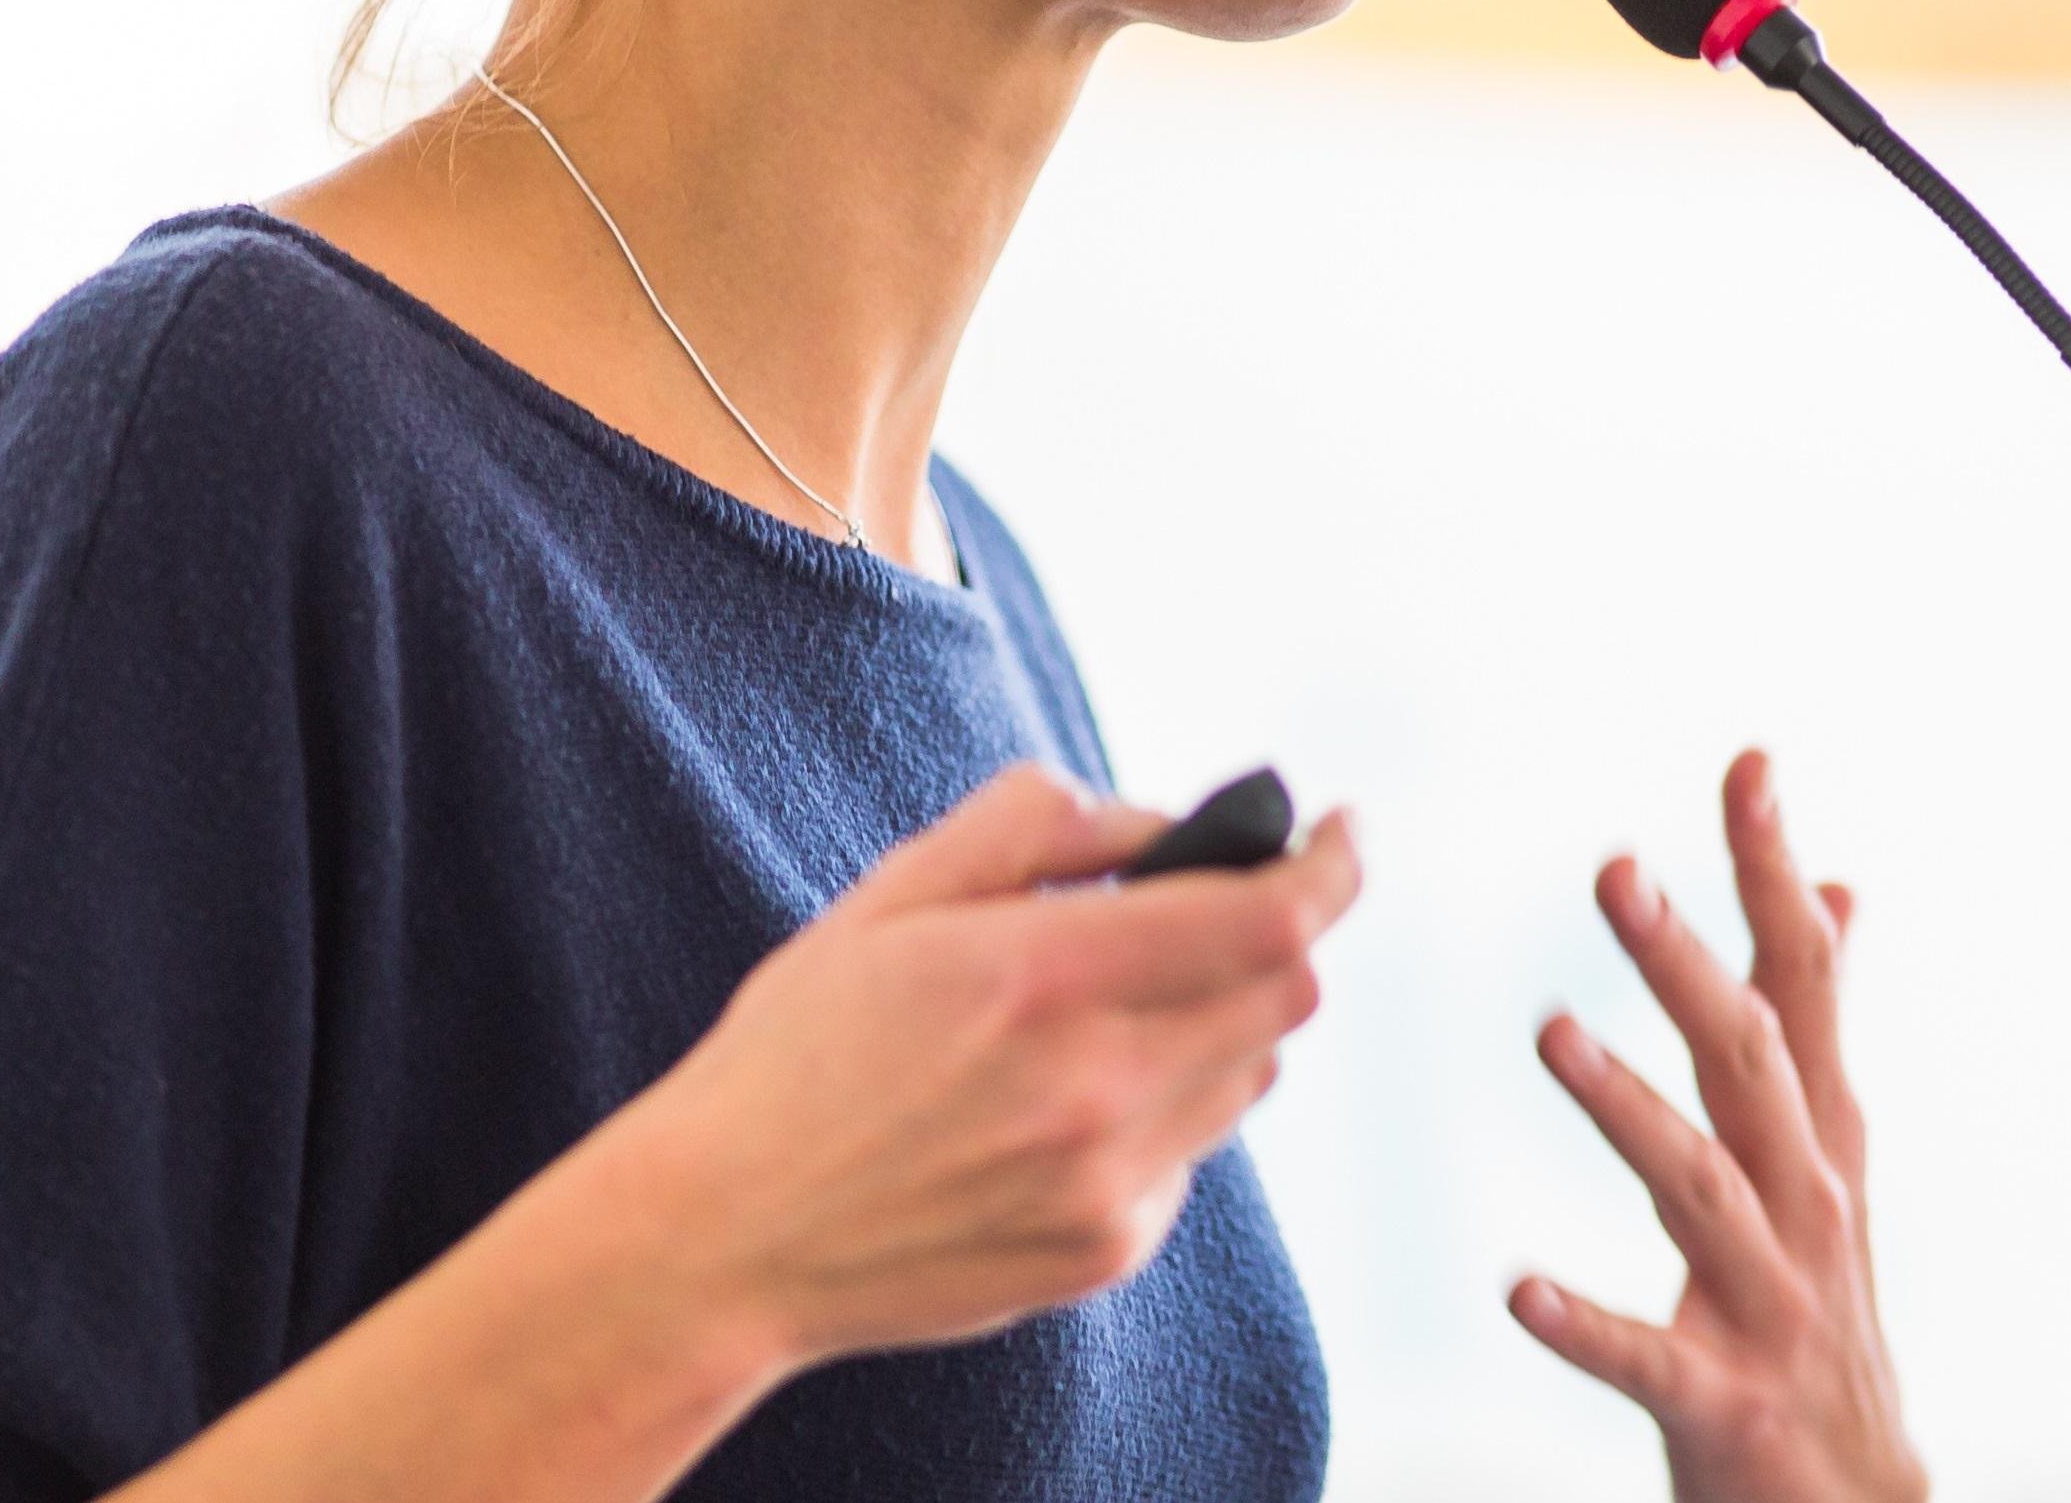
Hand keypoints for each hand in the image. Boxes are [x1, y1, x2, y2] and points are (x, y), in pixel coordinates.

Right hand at [599, 760, 1359, 1369]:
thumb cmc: (798, 1052)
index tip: (1344, 828)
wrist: (727, 1235)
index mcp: (1043, 974)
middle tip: (1215, 908)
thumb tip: (1156, 822)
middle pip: (1284, 994)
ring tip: (1111, 1009)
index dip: (1332, 864)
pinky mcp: (1107, 1248)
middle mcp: (1097, 1085)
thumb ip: (1035, 826)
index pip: (1269, 917)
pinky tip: (1063, 1103)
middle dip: (1272, 933)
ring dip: (1220, 1019)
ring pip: (1250, 1073)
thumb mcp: (893, 895)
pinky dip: (1164, 1104)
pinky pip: (1192, 1151)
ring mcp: (1111, 1181)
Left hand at [1513, 748, 1924, 1502]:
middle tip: (1617, 868)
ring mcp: (1771, 1305)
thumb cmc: (1821, 1317)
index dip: (1773, 876)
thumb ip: (1818, 1025)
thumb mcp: (1830, 1158)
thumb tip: (1837, 886)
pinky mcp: (1724, 1404)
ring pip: (1702, 1189)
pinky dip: (1586, 1323)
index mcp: (1821, 1141)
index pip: (1802, 984)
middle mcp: (1810, 1206)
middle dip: (1687, 962)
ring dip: (1630, 1108)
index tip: (1748, 765)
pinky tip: (1517, 1289)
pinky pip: (1648, 1359)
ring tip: (1553, 1034)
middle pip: (1749, 1063)